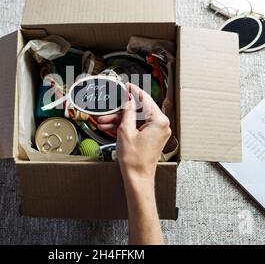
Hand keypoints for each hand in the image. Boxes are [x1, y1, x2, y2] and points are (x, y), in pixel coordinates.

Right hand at [96, 83, 168, 244]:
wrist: (137, 178)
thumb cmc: (134, 160)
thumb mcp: (126, 131)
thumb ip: (127, 112)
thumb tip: (129, 99)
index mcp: (159, 121)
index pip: (145, 99)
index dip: (133, 91)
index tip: (126, 85)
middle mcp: (161, 125)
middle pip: (139, 110)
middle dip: (121, 110)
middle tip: (109, 107)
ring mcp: (157, 132)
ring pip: (136, 119)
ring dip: (119, 120)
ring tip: (103, 121)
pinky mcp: (151, 138)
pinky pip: (137, 127)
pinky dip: (125, 127)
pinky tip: (110, 127)